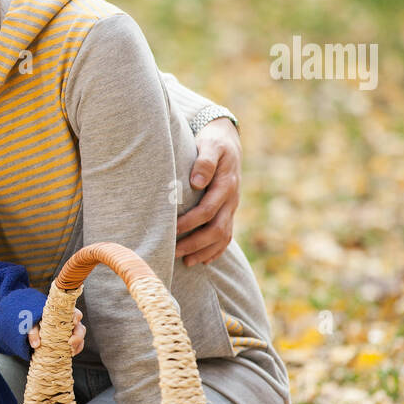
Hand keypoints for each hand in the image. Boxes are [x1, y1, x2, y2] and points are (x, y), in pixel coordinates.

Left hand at [29, 306, 84, 355]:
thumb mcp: (33, 325)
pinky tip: (70, 354)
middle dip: (78, 336)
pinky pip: (78, 346)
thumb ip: (33, 332)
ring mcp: (72, 332)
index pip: (75, 313)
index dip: (76, 317)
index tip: (74, 322)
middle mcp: (71, 323)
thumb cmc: (36, 323)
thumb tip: (36, 344)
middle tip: (70, 343)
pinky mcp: (71, 341)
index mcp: (64, 314)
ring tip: (70, 351)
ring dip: (77, 345)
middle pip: (80, 328)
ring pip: (81, 338)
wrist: (35, 330)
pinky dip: (75, 350)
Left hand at [175, 117, 240, 266]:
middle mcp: (231, 199)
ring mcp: (231, 207)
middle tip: (174, 253)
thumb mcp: (210, 145)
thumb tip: (196, 182)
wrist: (227, 141)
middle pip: (217, 229)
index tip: (172, 230)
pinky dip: (216, 250)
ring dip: (205, 251)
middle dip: (196, 244)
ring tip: (186, 262)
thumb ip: (205, 161)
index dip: (190, 223)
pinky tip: (202, 260)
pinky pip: (227, 236)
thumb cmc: (213, 143)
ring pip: (223, 237)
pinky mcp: (229, 211)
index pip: (208, 210)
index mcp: (226, 184)